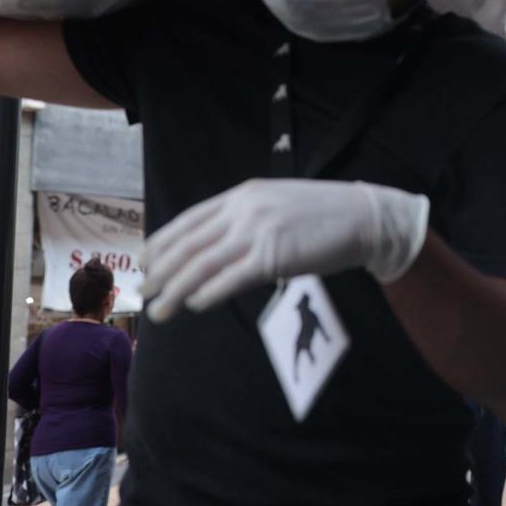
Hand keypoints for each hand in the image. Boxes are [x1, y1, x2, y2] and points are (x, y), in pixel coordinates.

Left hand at [140, 179, 429, 321]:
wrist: (362, 217)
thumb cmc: (323, 215)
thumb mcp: (277, 204)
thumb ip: (247, 218)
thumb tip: (218, 246)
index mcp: (243, 195)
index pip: (189, 220)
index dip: (161, 242)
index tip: (144, 261)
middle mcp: (244, 210)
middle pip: (189, 244)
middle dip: (161, 271)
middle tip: (143, 291)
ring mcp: (258, 232)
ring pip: (202, 264)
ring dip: (176, 289)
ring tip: (159, 309)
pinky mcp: (273, 256)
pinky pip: (230, 279)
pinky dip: (207, 294)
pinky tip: (195, 305)